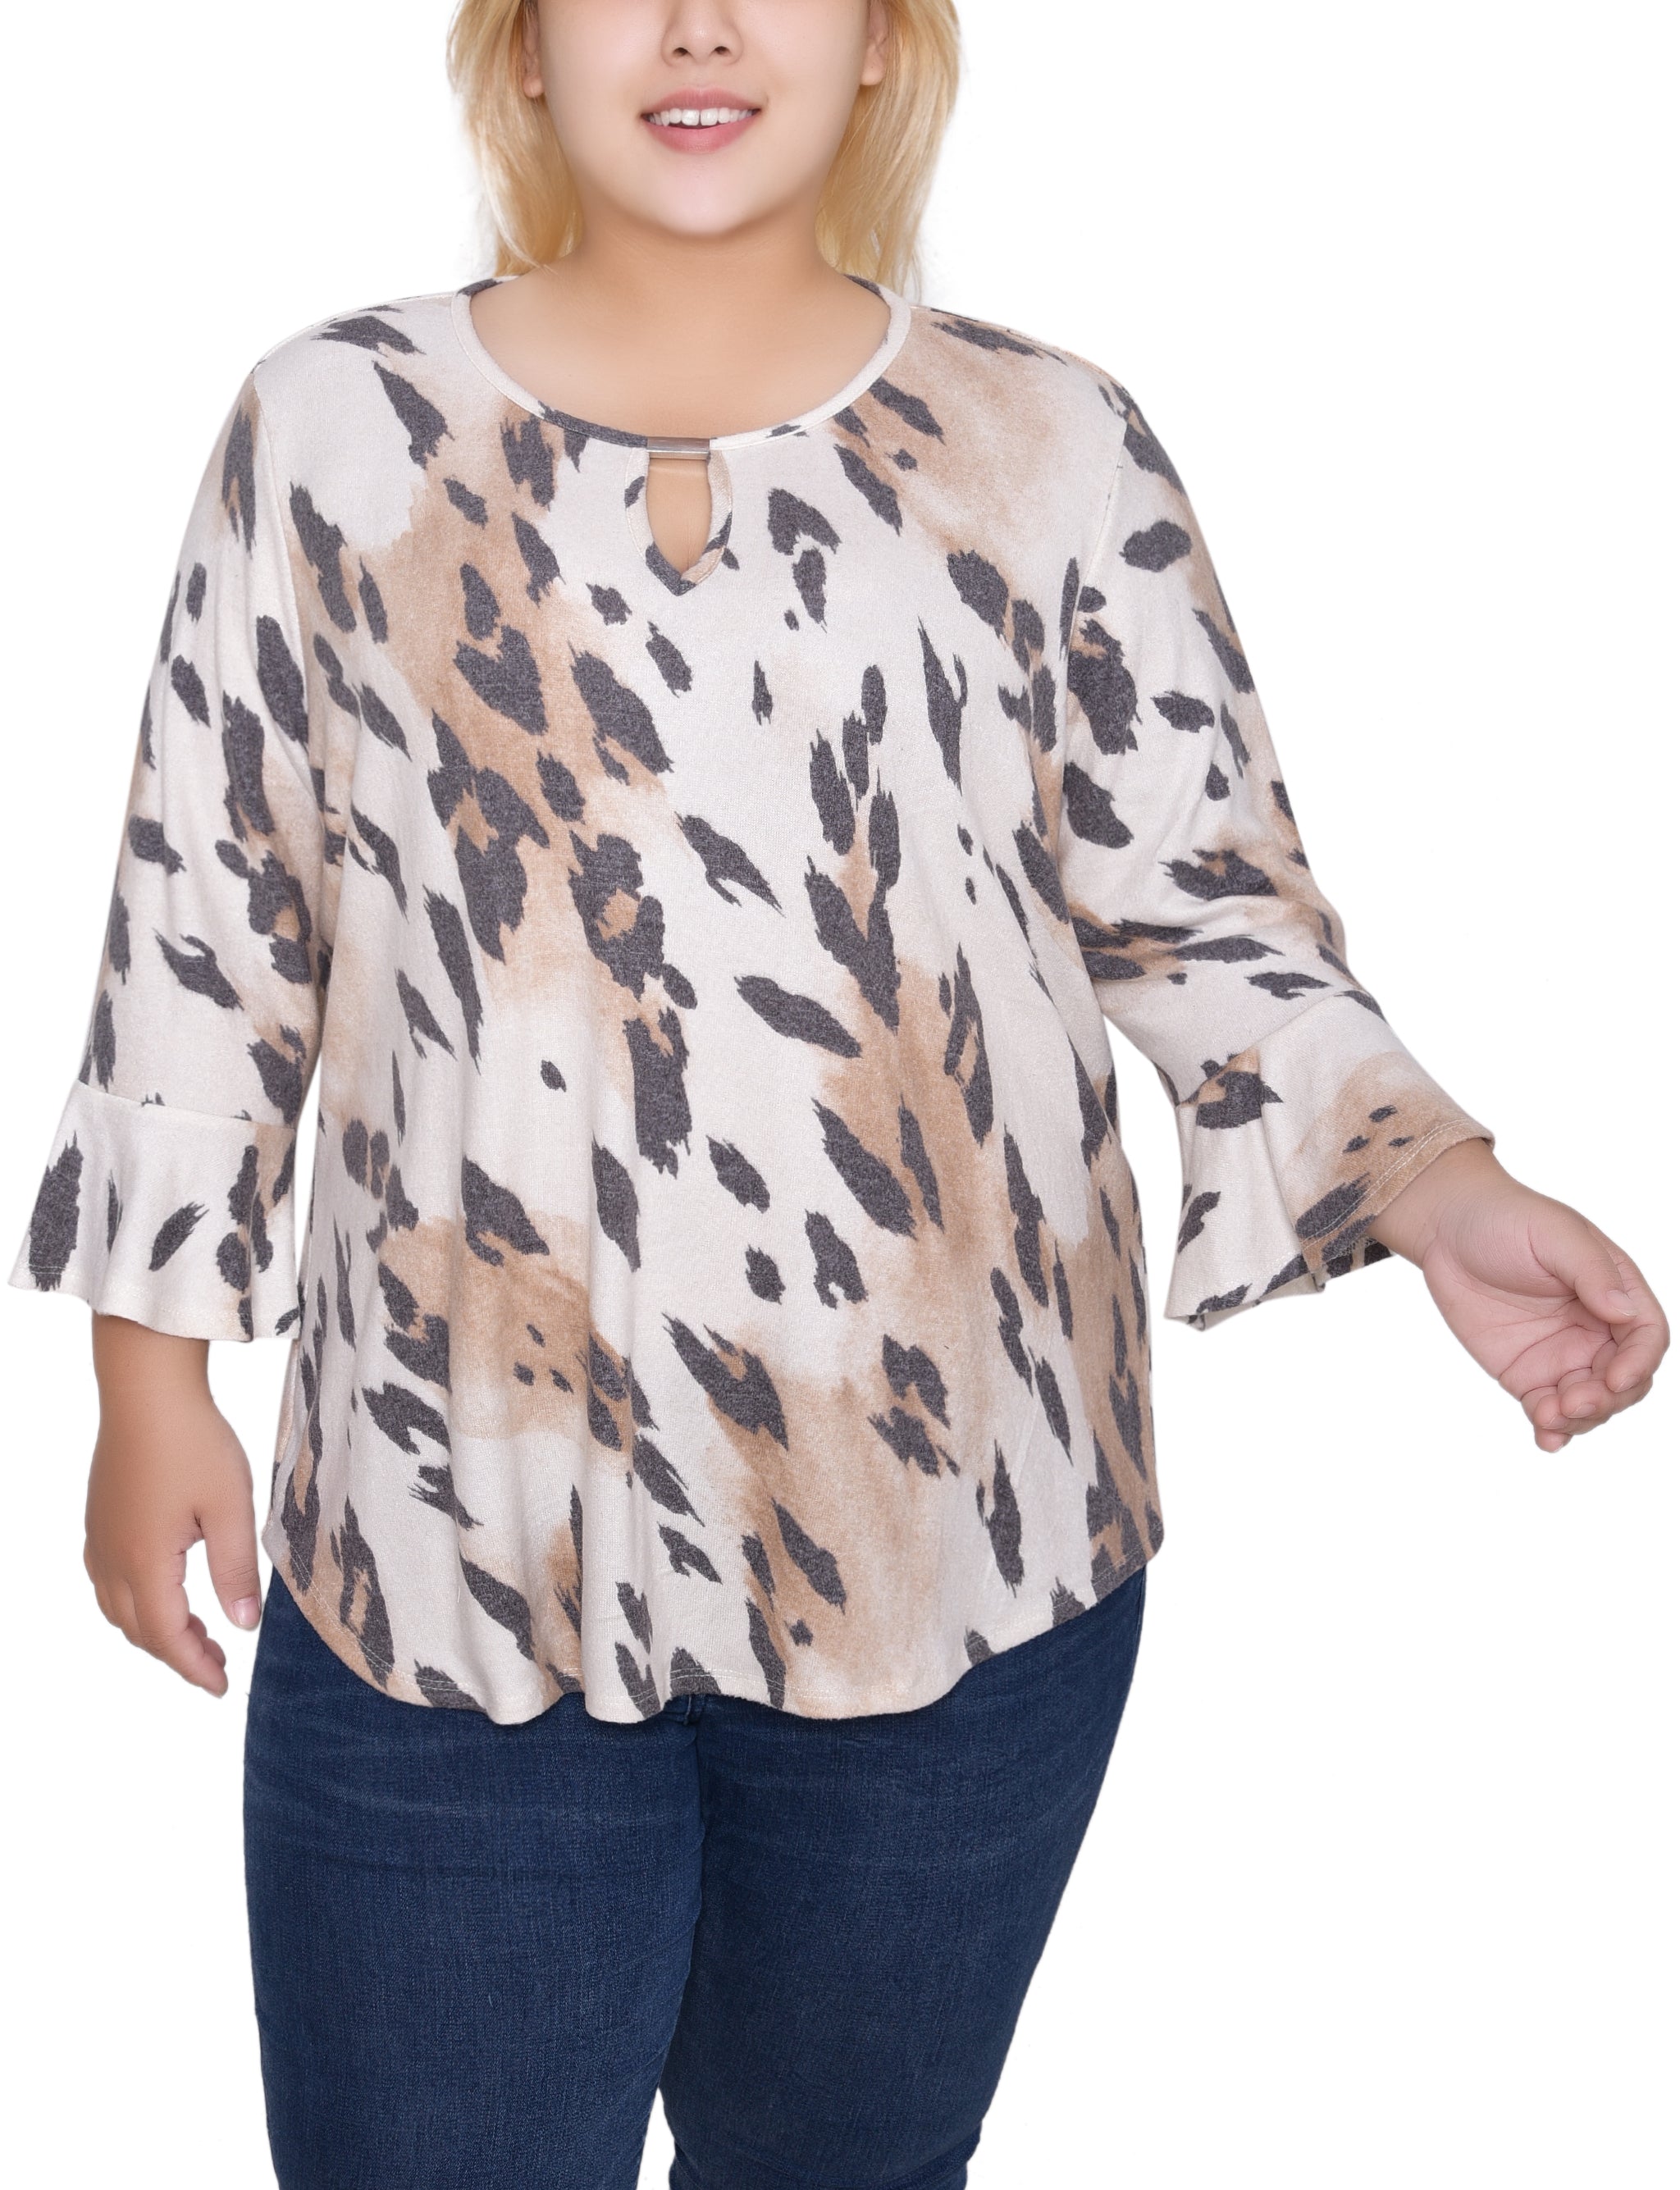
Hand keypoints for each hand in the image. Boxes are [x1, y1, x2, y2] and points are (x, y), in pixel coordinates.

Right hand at [85, 1313, 262, 1694]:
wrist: (147, 1389)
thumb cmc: (194, 1442)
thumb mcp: (230, 1508)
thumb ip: (236, 1571)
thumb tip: (243, 1624)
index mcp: (145, 1563)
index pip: (168, 1638)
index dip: (195, 1668)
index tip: (222, 1687)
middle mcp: (112, 1559)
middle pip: (140, 1630)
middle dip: (178, 1654)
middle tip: (218, 1663)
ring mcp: (99, 1538)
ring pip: (119, 1609)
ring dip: (155, 1630)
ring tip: (197, 1633)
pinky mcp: (99, 1519)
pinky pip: (109, 1581)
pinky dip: (135, 1603)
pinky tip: (161, 1591)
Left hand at [1368, 1138, 1668, 1450]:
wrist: (1447, 1229)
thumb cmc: (1507, 1219)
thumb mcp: (1554, 1235)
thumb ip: (1591, 1273)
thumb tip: (1623, 1312)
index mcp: (1615, 1292)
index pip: (1646, 1336)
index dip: (1638, 1362)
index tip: (1615, 1377)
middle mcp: (1597, 1329)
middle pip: (1624, 1380)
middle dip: (1607, 1399)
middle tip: (1573, 1403)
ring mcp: (1563, 1355)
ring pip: (1590, 1403)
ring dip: (1580, 1419)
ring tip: (1549, 1418)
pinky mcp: (1527, 1374)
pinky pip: (1548, 1410)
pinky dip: (1552, 1430)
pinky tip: (1545, 1440)